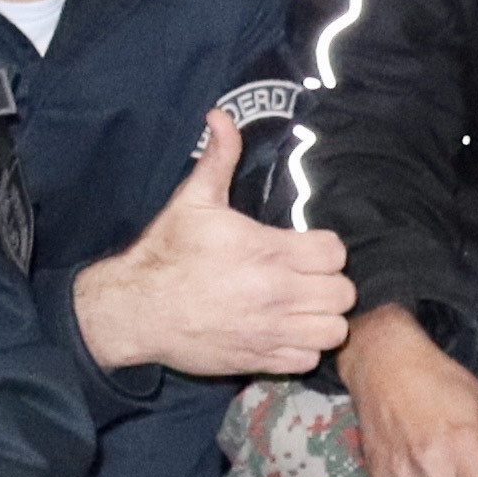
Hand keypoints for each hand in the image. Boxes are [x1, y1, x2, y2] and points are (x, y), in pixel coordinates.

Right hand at [71, 113, 354, 379]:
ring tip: (304, 307)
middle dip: (331, 284)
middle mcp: (275, 293)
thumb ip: (219, 158)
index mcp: (266, 251)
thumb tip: (221, 116)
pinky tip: (286, 332)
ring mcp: (269, 330)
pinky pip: (307, 360)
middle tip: (309, 279)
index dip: (325, 250)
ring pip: (333, 331)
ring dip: (324, 318)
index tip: (306, 249)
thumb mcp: (192, 201)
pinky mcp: (257, 359)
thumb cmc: (165, 254)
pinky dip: (303, 349)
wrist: (133, 311)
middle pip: (344, 293)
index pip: (335, 253)